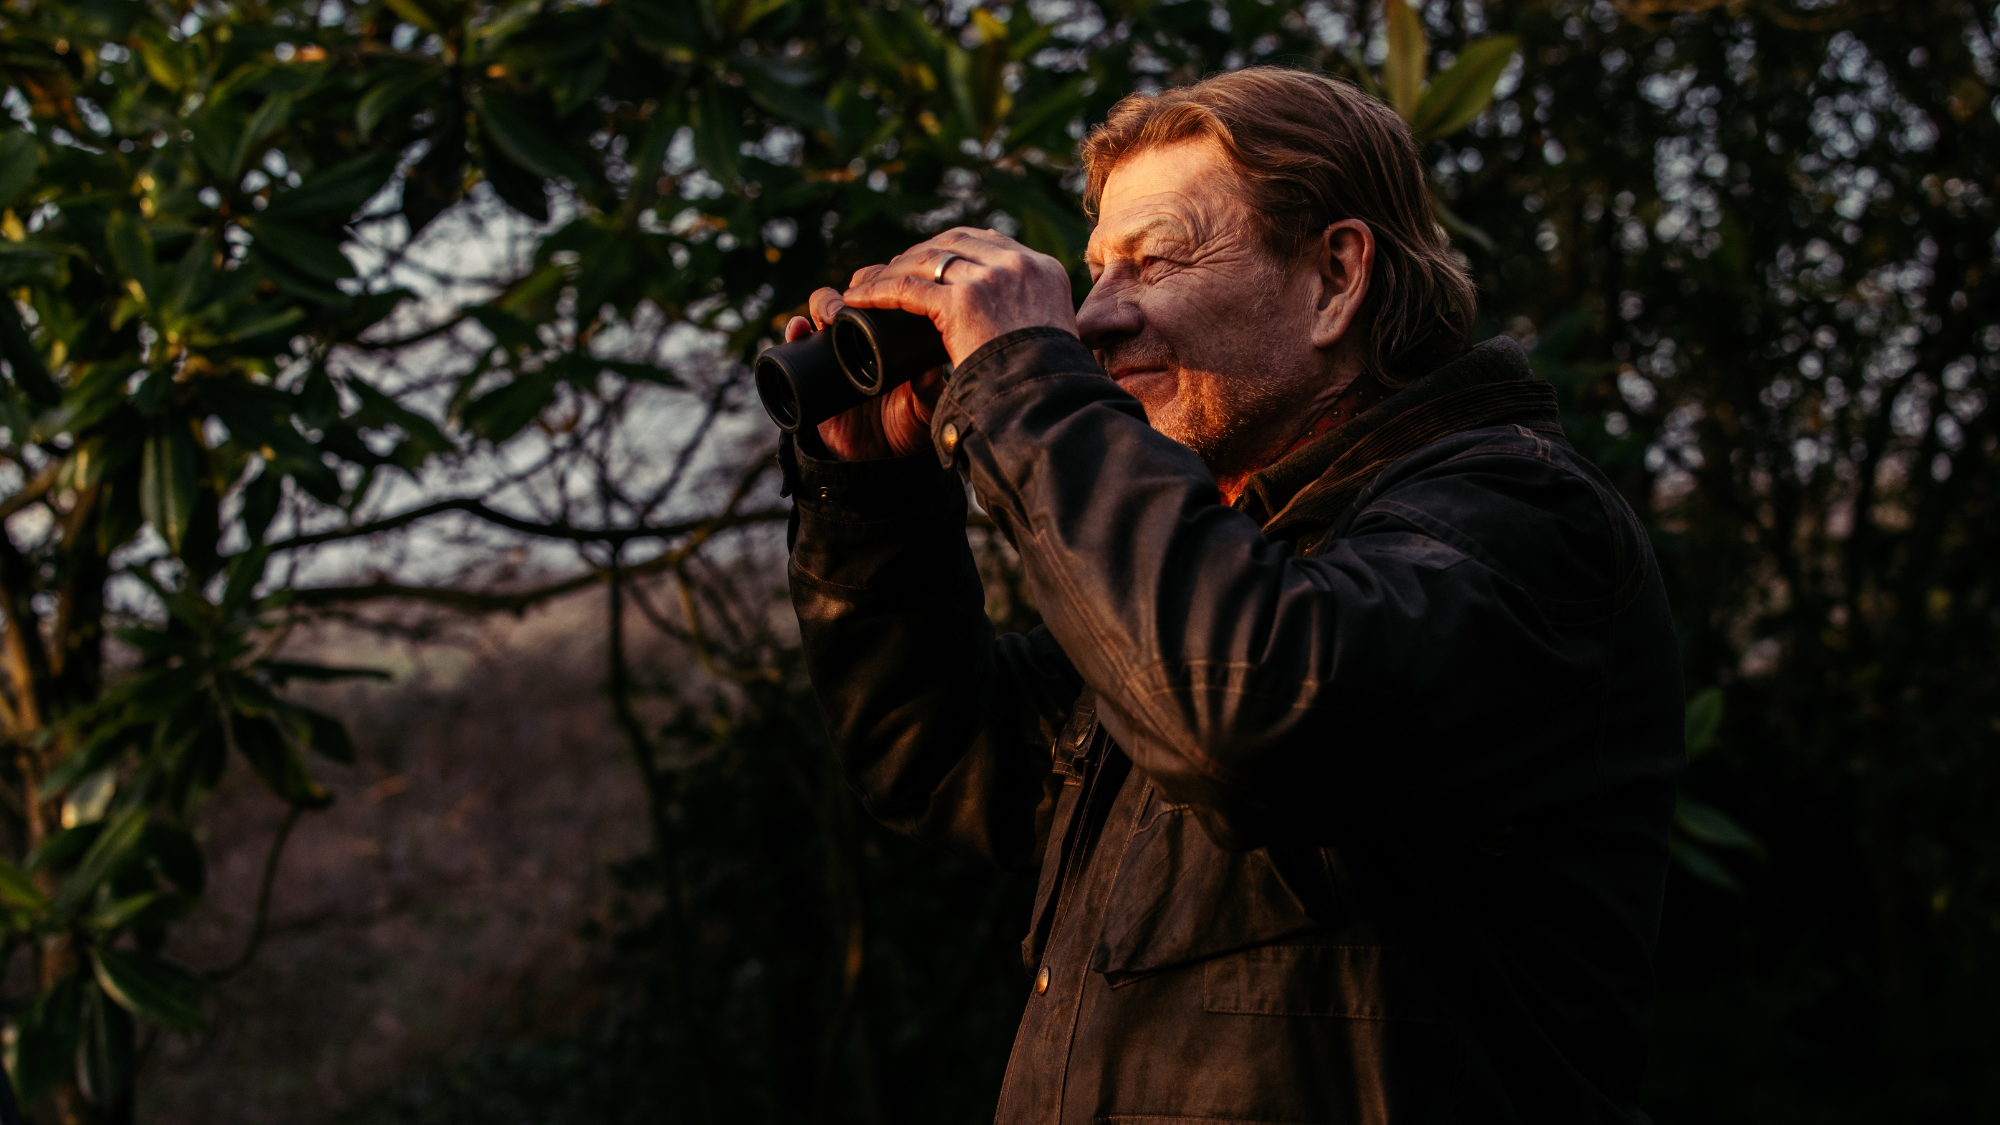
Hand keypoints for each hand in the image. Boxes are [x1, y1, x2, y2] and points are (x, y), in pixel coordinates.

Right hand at [792, 291, 946, 460]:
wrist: (876, 458)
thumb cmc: (906, 426)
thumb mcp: (924, 409)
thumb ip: (929, 391)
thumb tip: (931, 368)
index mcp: (890, 337)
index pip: (882, 298)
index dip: (878, 284)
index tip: (880, 288)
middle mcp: (860, 338)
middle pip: (849, 296)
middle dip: (849, 291)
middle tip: (852, 302)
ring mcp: (834, 352)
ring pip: (820, 311)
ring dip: (822, 303)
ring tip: (828, 316)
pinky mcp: (809, 372)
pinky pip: (795, 347)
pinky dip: (794, 333)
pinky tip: (798, 330)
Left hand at [840, 227, 1077, 366]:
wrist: (1052, 399)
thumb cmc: (1050, 382)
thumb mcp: (1052, 334)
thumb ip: (1032, 316)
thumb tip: (1012, 321)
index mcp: (1043, 268)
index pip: (987, 241)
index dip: (951, 247)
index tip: (929, 260)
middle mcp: (1018, 265)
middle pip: (954, 242)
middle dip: (915, 253)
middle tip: (890, 269)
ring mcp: (991, 280)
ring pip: (925, 261)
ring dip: (891, 270)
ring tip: (865, 284)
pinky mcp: (963, 302)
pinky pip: (907, 290)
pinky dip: (878, 293)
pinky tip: (857, 300)